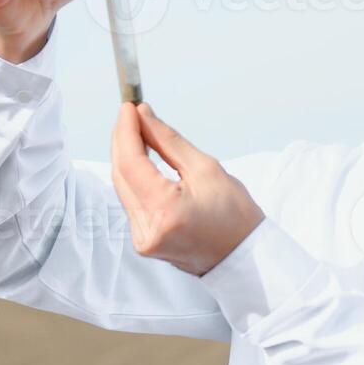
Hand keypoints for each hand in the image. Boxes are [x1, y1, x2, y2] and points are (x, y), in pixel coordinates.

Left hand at [110, 102, 265, 276]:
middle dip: (123, 141)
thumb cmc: (234, 216)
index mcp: (165, 212)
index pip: (131, 163)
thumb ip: (167, 142)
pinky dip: (133, 178)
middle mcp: (147, 230)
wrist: (243, 256)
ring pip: (123, 187)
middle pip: (121, 175)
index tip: (129, 108)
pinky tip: (140, 159)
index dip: (126, 132)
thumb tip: (143, 117)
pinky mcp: (143, 242)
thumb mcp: (206, 169)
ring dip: (126, 157)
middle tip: (131, 114)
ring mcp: (142, 240)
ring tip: (137, 131)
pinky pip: (130, 201)